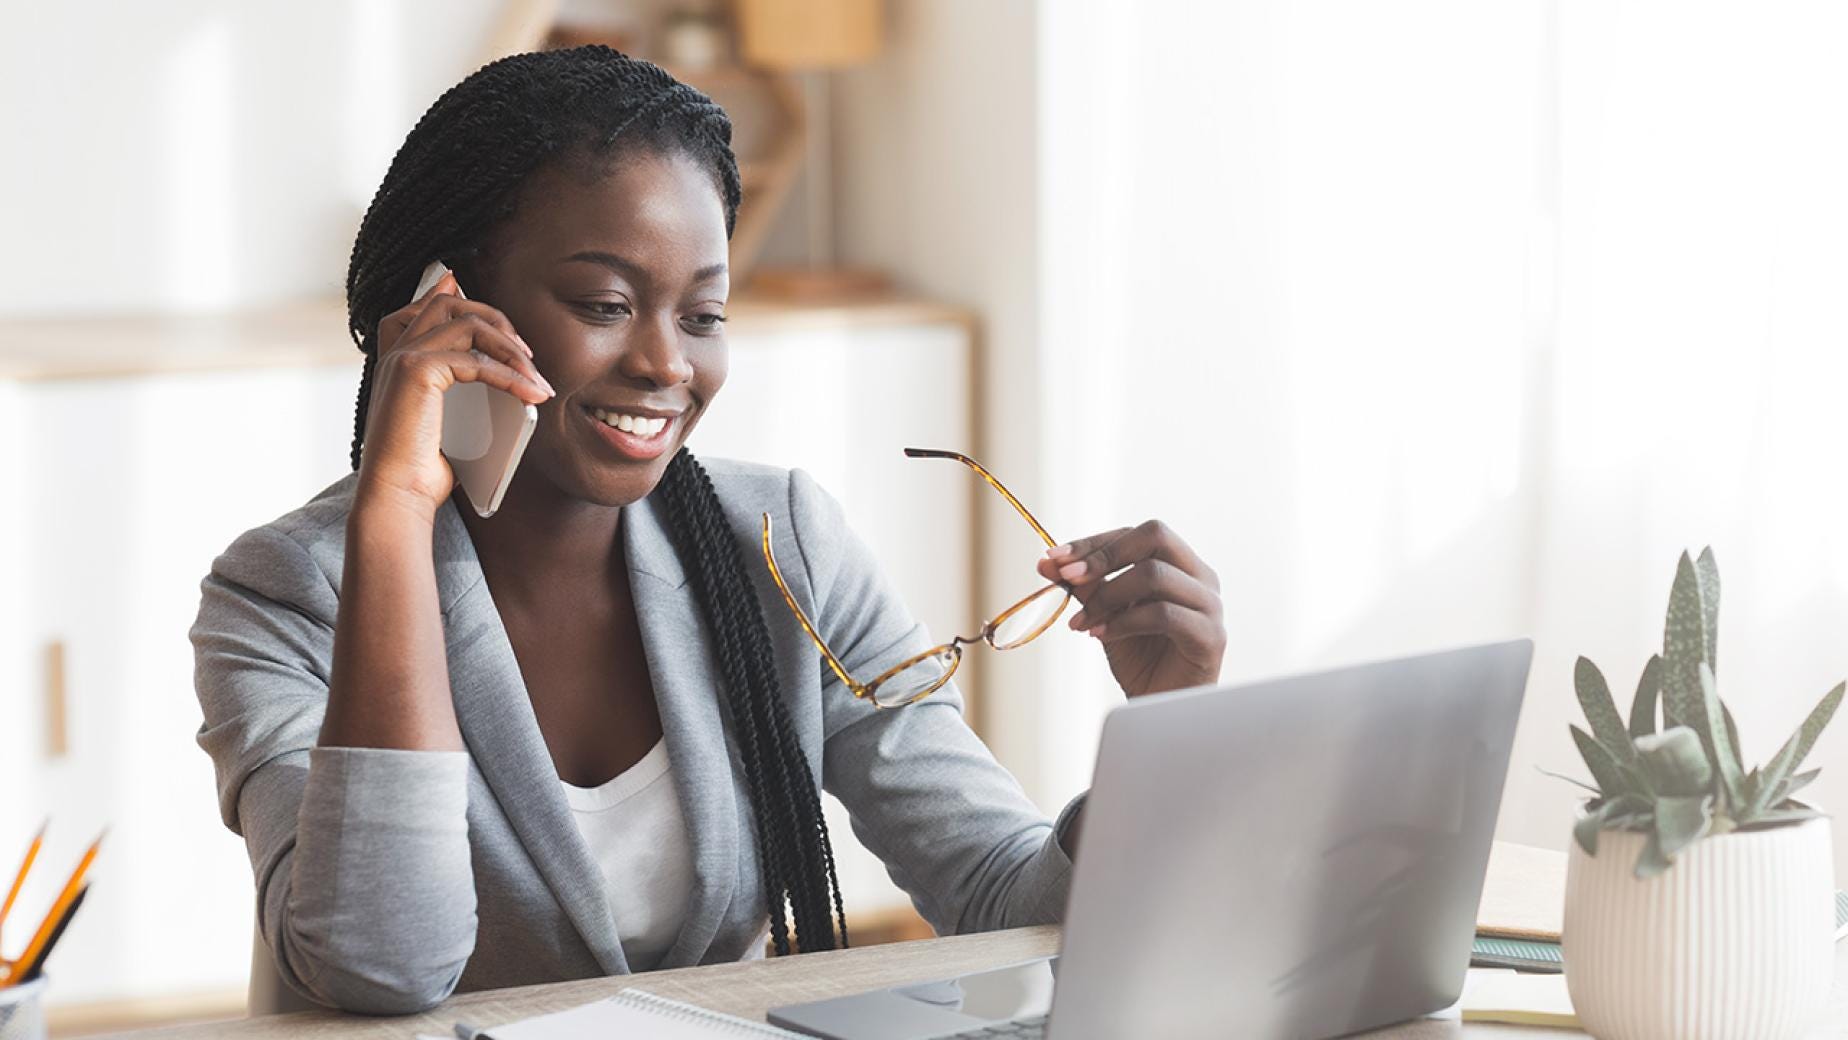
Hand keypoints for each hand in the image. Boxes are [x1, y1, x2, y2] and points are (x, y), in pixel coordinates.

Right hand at [355, 271, 554, 521]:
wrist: (398, 495)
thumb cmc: (422, 469)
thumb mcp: (448, 422)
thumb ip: (462, 390)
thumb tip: (495, 369)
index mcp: (397, 361)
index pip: (419, 308)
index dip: (446, 292)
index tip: (477, 295)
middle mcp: (395, 352)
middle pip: (448, 304)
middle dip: (496, 319)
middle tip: (527, 352)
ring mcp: (403, 357)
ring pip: (468, 324)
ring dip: (511, 347)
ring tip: (536, 377)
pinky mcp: (416, 370)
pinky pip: (476, 359)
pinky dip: (511, 375)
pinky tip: (531, 394)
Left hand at [1035, 520, 1225, 697]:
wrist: (1160, 708)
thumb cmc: (1141, 660)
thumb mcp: (1105, 615)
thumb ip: (1084, 587)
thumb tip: (1047, 562)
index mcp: (1179, 565)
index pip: (1137, 534)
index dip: (1094, 543)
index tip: (1054, 558)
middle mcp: (1200, 577)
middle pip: (1156, 535)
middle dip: (1104, 555)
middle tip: (1068, 577)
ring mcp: (1210, 605)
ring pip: (1155, 574)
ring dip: (1107, 594)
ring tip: (1081, 621)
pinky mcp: (1210, 636)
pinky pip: (1164, 614)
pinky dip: (1124, 622)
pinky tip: (1099, 635)